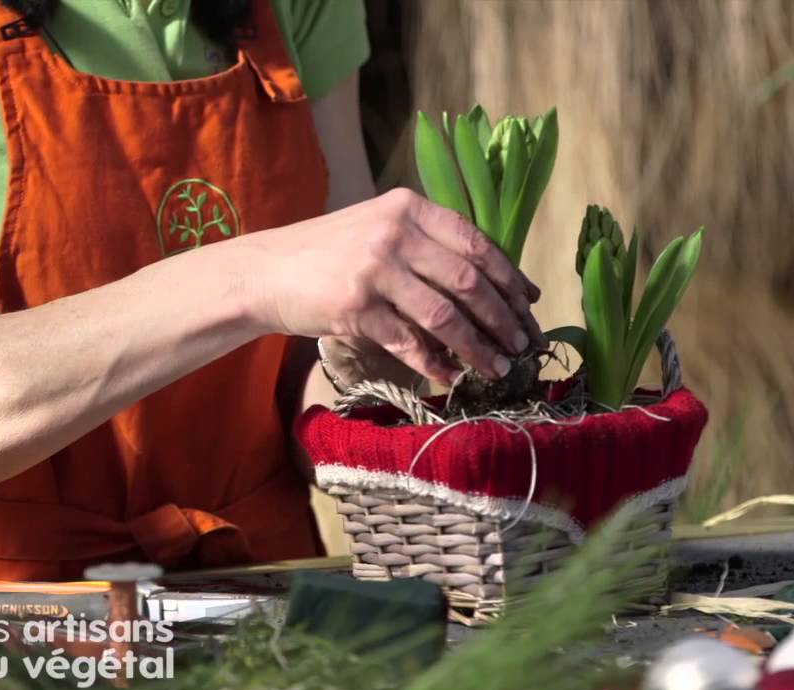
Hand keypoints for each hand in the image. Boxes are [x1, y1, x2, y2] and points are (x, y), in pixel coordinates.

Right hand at [248, 188, 544, 383]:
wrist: (265, 272)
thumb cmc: (329, 253)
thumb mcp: (380, 228)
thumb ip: (428, 246)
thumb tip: (491, 283)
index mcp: (408, 207)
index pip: (476, 242)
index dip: (509, 277)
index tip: (529, 305)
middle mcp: (395, 233)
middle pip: (469, 281)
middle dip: (503, 318)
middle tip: (522, 344)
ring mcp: (375, 270)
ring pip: (445, 316)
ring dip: (478, 347)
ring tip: (498, 367)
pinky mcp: (356, 308)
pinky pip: (409, 342)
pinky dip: (435, 364)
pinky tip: (451, 377)